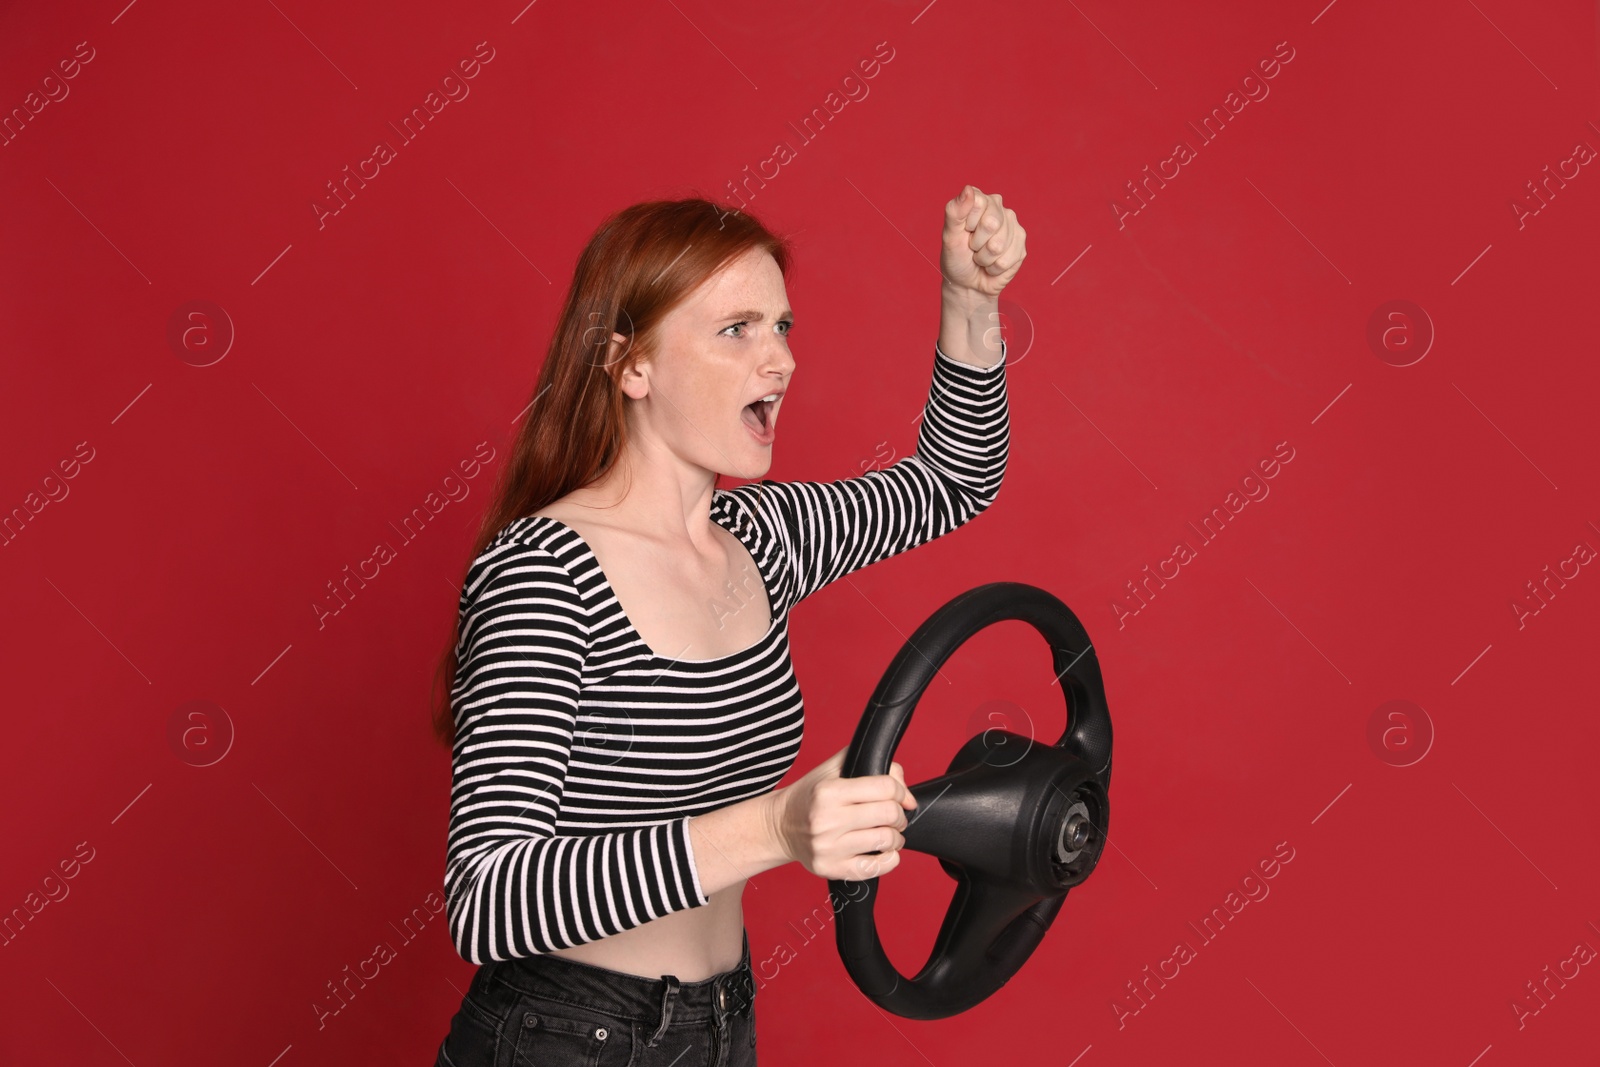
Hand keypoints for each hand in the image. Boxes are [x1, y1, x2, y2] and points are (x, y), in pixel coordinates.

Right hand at [772, 747, 918, 880]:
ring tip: (888, 833)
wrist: (779, 827)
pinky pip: (875, 868)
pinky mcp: (831, 869)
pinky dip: (890, 859)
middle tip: (894, 816)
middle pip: (889, 814)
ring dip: (896, 837)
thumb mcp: (831, 769)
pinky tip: (884, 851)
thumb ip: (867, 762)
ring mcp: (829, 848)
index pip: (884, 787)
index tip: (901, 797)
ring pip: (886, 840)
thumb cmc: (809, 796)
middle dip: (899, 815)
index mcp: (829, 791)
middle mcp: (827, 820)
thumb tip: (901, 783)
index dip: (901, 791)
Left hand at [940, 185, 1026, 297]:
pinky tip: (992, 265)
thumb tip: (968, 189)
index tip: (964, 231)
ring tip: (981, 257)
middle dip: (977, 242)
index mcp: (981, 200)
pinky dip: (994, 268)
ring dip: (984, 258)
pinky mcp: (1021, 246)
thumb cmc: (956, 256)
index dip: (968, 224)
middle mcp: (999, 209)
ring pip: (999, 245)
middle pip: (991, 224)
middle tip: (972, 247)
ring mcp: (1013, 226)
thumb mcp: (949, 235)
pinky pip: (1007, 259)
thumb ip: (955, 211)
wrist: (967, 283)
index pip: (978, 203)